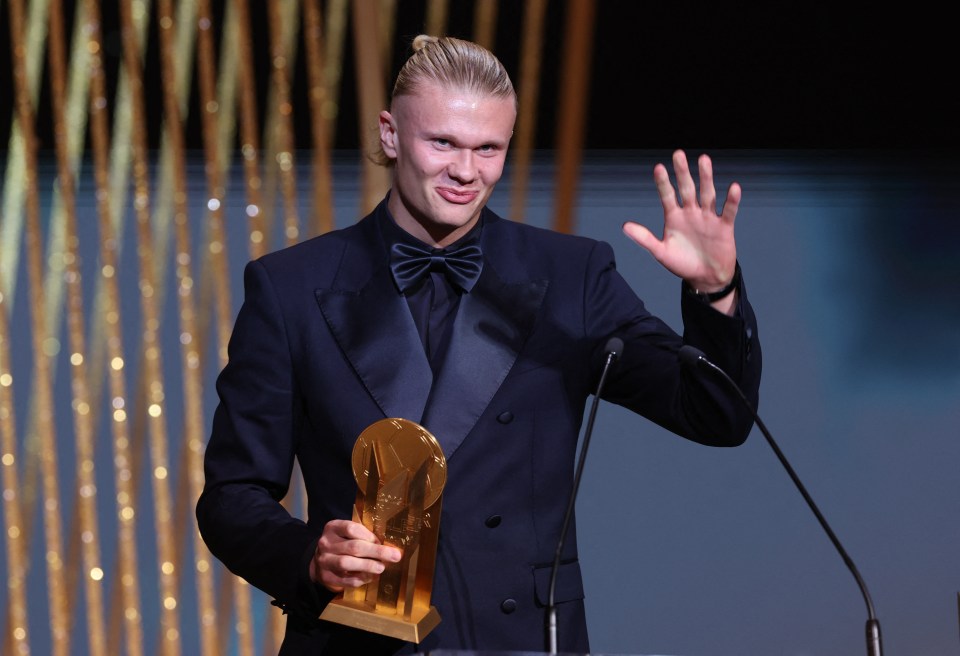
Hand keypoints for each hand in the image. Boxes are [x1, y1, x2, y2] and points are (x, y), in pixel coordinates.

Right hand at [310, 519, 401, 591]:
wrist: (320, 563)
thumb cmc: (341, 545)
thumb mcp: (346, 535)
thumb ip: (362, 536)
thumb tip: (388, 545)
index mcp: (332, 528)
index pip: (351, 528)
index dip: (368, 535)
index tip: (381, 541)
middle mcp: (326, 543)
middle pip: (353, 546)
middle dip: (376, 551)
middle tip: (395, 556)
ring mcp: (324, 561)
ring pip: (347, 562)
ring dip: (368, 565)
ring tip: (381, 567)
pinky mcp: (326, 577)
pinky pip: (346, 579)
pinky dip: (360, 579)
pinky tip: (371, 577)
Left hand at [623, 149, 739, 294]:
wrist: (706, 278)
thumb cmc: (682, 264)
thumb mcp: (661, 252)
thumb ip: (644, 238)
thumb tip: (624, 226)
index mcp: (674, 217)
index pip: (667, 196)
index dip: (663, 183)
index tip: (658, 167)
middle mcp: (691, 213)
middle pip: (687, 189)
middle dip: (682, 172)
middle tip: (678, 154)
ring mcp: (708, 218)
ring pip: (707, 194)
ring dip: (706, 178)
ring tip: (704, 160)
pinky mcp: (724, 226)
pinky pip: (728, 211)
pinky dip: (731, 200)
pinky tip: (733, 187)